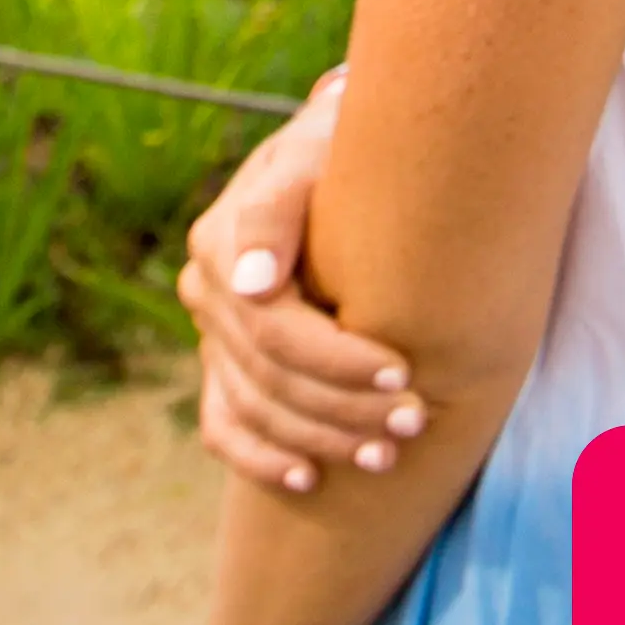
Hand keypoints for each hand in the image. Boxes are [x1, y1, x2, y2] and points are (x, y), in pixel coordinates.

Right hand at [176, 71, 427, 490]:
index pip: (274, 328)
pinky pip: (224, 425)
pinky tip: (306, 479)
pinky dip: (260, 458)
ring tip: (385, 456)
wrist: (338, 149)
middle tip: (415, 423)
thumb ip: (281, 207)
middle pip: (269, 376)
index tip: (403, 373)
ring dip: (318, 439)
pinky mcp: (221, 362)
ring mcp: (212, 330)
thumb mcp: (321, 147)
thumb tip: (255, 286)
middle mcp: (209, 288)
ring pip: (252, 407)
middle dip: (344, 407)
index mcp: (223, 238)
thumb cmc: (346, 145)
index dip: (338, 362)